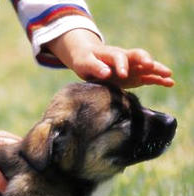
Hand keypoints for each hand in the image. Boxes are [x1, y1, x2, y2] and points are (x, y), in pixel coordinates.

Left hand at [45, 29, 174, 88]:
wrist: (88, 58)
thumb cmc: (84, 59)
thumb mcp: (84, 62)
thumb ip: (94, 67)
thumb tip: (106, 73)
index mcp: (111, 54)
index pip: (119, 57)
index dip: (122, 65)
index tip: (122, 75)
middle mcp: (125, 58)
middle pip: (139, 56)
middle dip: (146, 61)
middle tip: (151, 67)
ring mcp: (131, 67)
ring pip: (146, 66)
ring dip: (157, 70)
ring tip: (169, 76)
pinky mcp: (134, 76)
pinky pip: (147, 77)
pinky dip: (158, 79)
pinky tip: (169, 83)